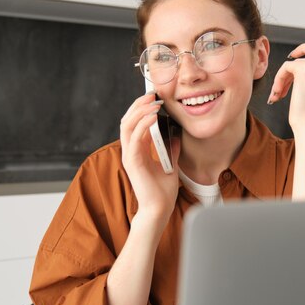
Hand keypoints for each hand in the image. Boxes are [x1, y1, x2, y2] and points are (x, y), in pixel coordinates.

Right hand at [120, 92, 180, 222]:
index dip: (141, 108)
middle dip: (139, 105)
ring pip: (127, 126)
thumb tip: (177, 136)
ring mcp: (129, 156)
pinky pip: (134, 138)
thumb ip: (171, 149)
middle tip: (152, 94)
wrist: (160, 210)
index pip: (134, 123)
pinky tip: (153, 117)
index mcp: (137, 151)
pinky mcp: (133, 162)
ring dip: (140, 111)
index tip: (154, 98)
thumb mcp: (170, 164)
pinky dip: (143, 125)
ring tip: (153, 102)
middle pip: (127, 120)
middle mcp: (130, 151)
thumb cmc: (162, 191)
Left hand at [267, 41, 304, 137]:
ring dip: (283, 78)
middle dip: (297, 54)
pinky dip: (279, 80)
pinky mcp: (304, 68)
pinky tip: (278, 94)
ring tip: (279, 94)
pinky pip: (285, 68)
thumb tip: (295, 68)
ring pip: (293, 63)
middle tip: (285, 68)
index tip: (295, 56)